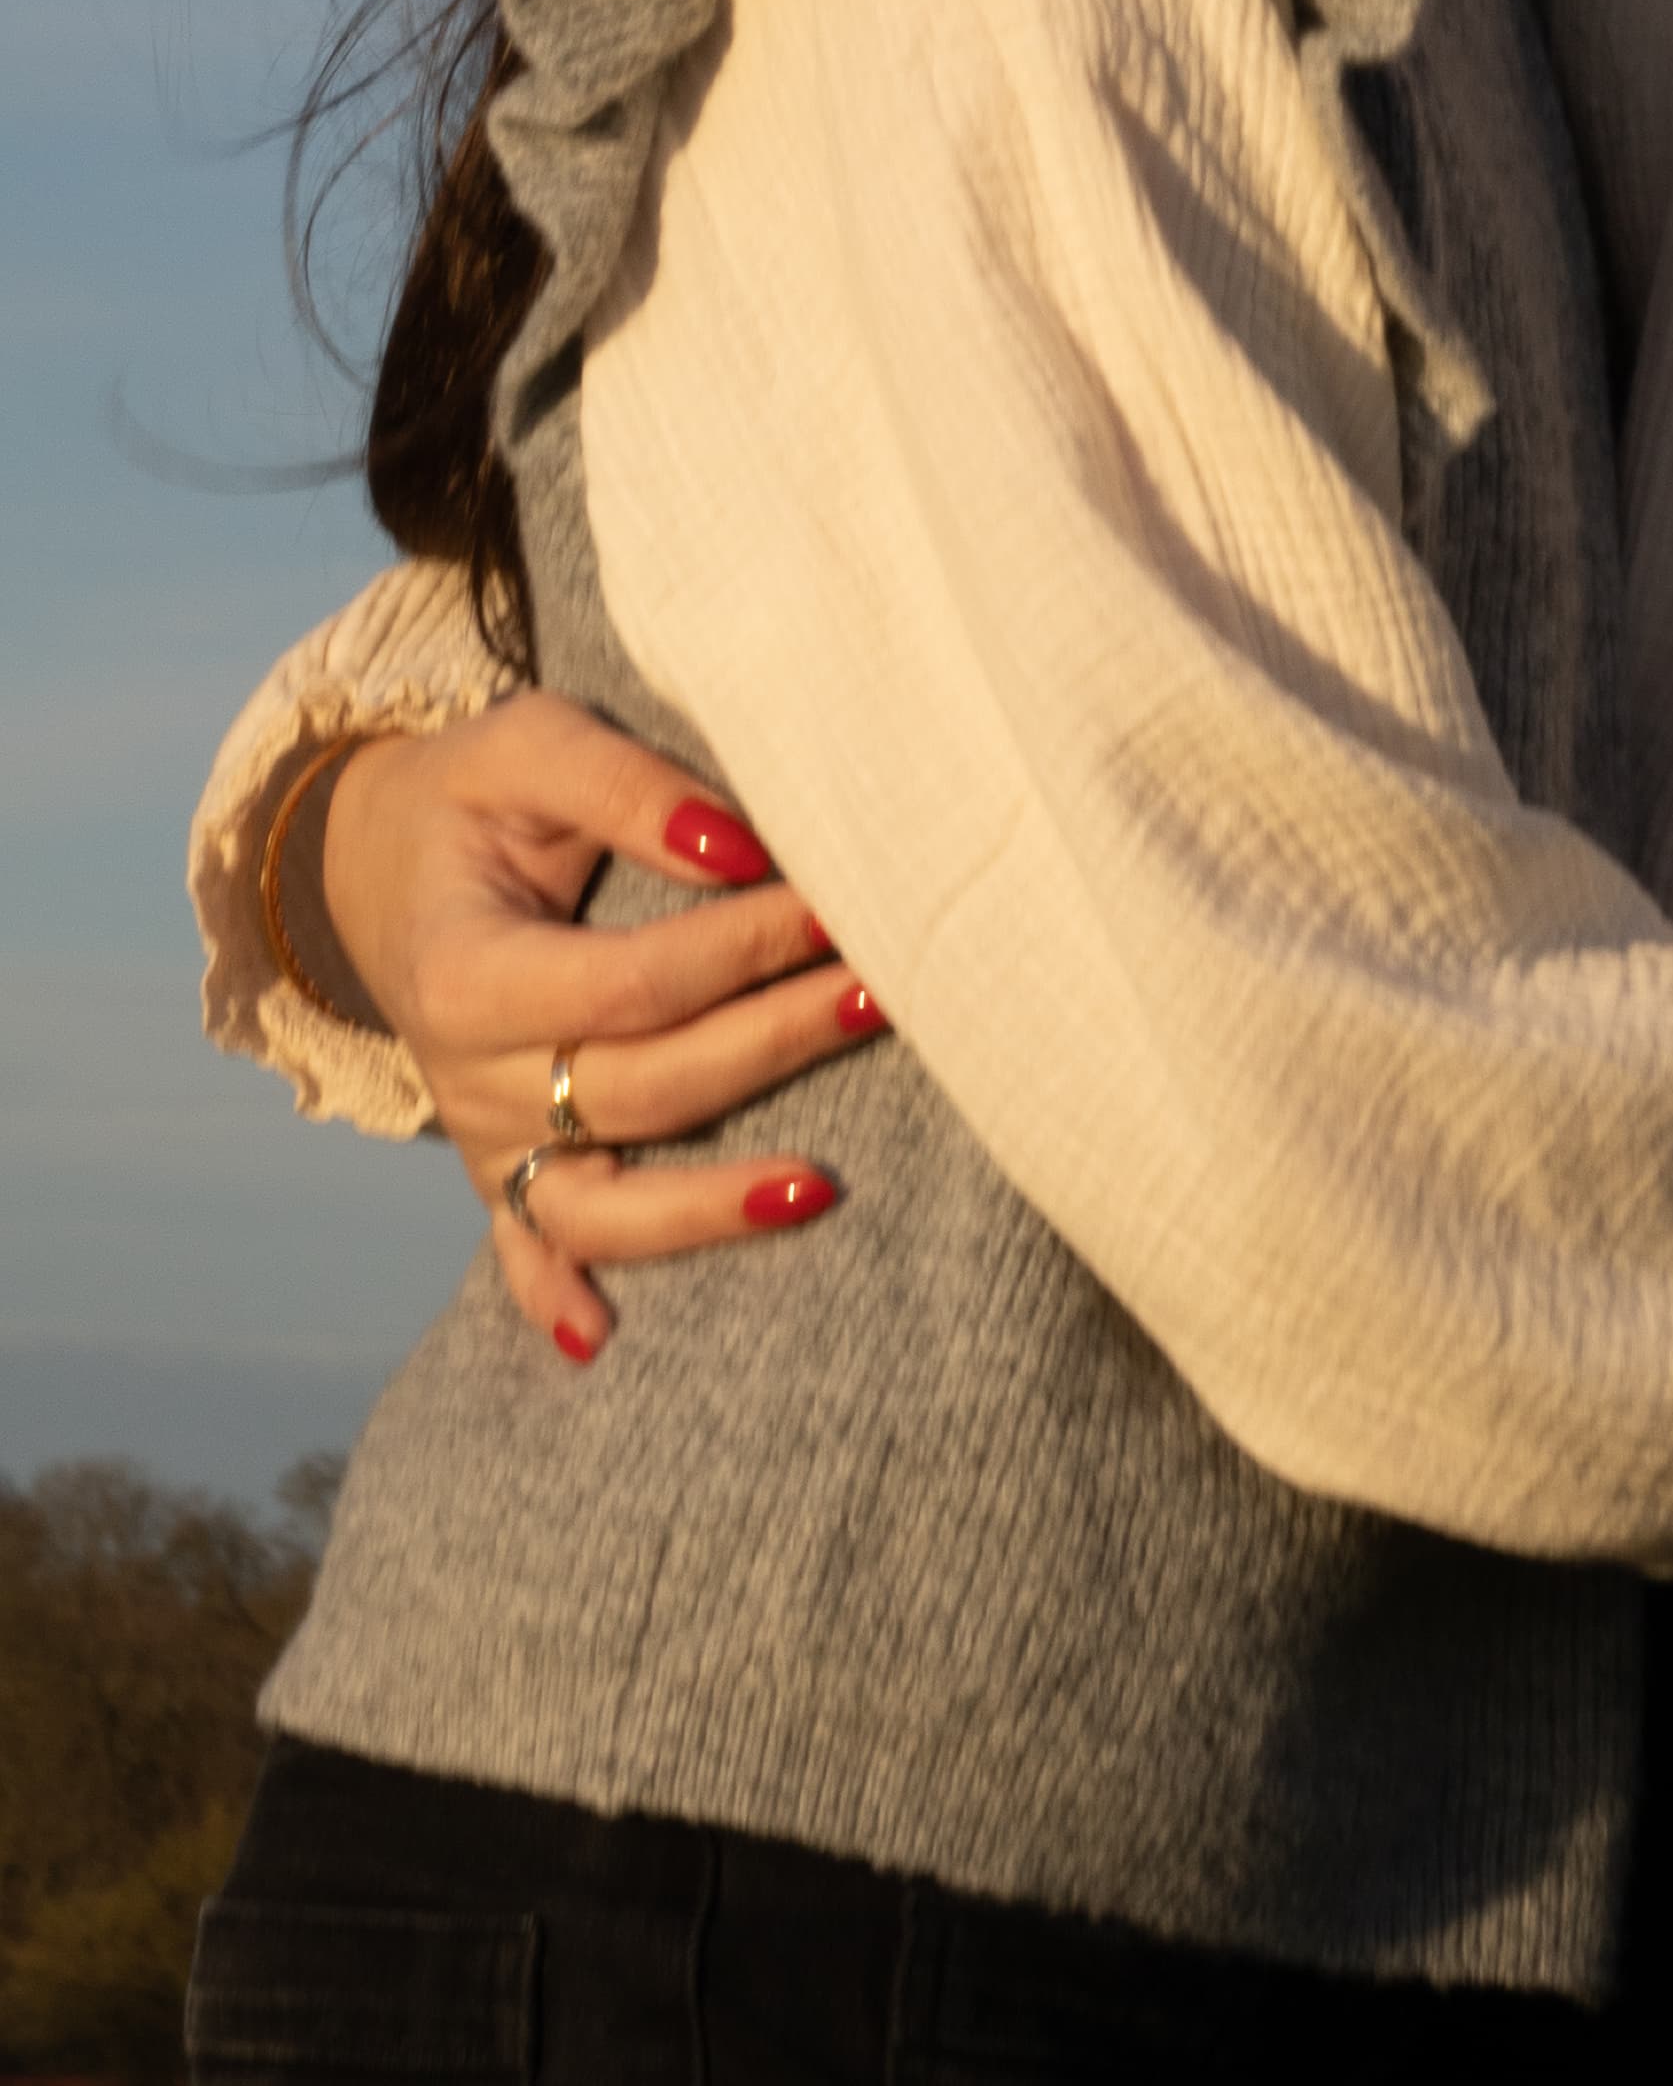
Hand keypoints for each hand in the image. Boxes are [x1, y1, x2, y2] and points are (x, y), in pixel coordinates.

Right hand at [318, 698, 881, 1359]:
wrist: (375, 858)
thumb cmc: (472, 792)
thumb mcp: (531, 743)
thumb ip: (631, 787)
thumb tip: (744, 848)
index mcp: (464, 973)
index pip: (632, 984)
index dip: (744, 949)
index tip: (841, 905)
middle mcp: (467, 1075)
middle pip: (643, 1089)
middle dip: (775, 1044)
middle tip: (884, 994)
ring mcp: (482, 1137)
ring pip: (597, 1206)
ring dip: (709, 1207)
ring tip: (822, 1187)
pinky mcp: (495, 1166)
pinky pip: (525, 1251)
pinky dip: (552, 1299)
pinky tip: (602, 1341)